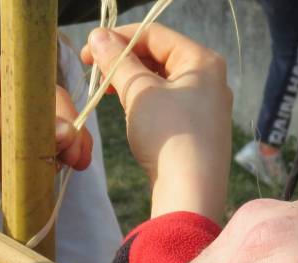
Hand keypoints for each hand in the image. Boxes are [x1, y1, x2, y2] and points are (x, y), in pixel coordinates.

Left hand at [0, 55, 91, 183]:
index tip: (76, 143)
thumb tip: (66, 138)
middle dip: (65, 142)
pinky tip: (42, 185)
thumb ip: (19, 123)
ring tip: (62, 174)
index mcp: (3, 76)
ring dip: (51, 162)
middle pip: (48, 125)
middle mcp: (5, 104)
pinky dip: (32, 179)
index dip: (67, 119)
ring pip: (37, 150)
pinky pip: (19, 172)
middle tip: (77, 163)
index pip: (48, 97)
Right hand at [81, 25, 230, 222]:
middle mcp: (210, 79)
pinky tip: (127, 110)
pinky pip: (167, 103)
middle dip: (124, 61)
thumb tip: (97, 37)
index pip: (154, 34)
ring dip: (131, 81)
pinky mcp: (197, 129)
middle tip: (94, 72)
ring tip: (107, 92)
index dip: (117, 38)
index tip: (87, 51)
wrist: (191, 193)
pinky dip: (144, 100)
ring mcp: (206, 105)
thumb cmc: (169, 136)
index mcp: (202, 61)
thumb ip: (117, 61)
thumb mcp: (139, 92)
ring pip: (161, 80)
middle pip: (159, 56)